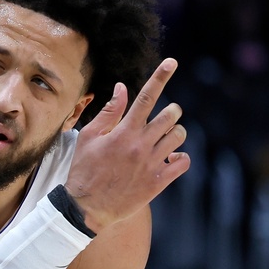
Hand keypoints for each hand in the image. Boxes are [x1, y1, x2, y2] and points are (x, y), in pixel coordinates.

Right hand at [63, 57, 189, 231]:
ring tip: (163, 140)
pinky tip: (169, 158)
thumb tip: (122, 88)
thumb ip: (109, 112)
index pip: (146, 97)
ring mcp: (151, 163)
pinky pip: (183, 161)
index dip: (160, 77)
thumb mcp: (89, 137)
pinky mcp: (158, 181)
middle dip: (170, 113)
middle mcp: (140, 145)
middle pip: (171, 115)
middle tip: (161, 120)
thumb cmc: (84, 169)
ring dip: (174, 133)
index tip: (172, 62)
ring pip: (179, 136)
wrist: (87, 207)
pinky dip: (180, 157)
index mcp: (123, 131)